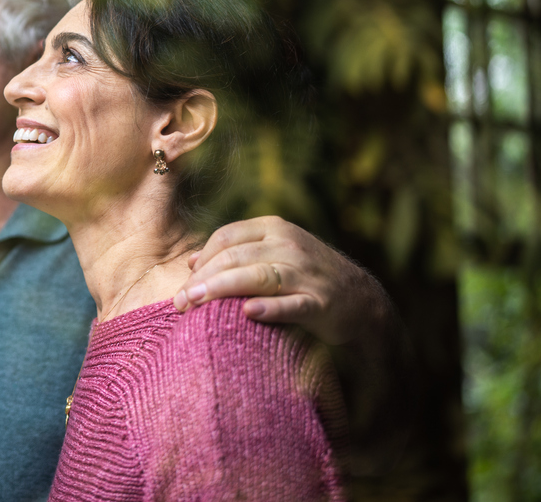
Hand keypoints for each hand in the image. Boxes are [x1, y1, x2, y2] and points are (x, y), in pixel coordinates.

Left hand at [171, 216, 387, 345]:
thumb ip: (236, 252)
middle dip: (202, 279)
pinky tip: (249, 312)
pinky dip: (271, 308)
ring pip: (257, 276)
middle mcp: (288, 245)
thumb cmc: (305, 276)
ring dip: (221, 290)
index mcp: (274, 228)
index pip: (225, 237)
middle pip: (234, 257)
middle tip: (179, 302)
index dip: (200, 261)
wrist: (362, 300)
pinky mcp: (321, 302)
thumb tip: (192, 260)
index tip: (183, 286)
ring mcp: (306, 273)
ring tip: (195, 304)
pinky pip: (292, 304)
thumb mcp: (273, 253)